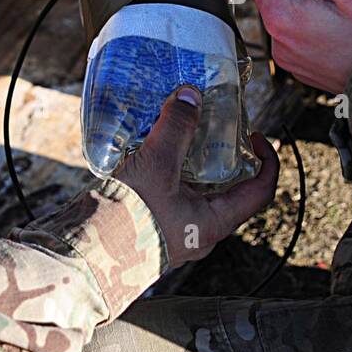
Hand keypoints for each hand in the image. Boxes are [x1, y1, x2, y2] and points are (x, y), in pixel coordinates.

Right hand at [113, 87, 279, 267]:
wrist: (83, 255)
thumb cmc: (126, 220)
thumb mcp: (156, 166)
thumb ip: (175, 128)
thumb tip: (190, 96)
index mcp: (213, 223)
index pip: (260, 192)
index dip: (267, 162)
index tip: (257, 137)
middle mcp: (198, 231)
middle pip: (225, 189)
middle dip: (221, 156)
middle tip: (211, 129)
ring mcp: (175, 232)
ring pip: (194, 191)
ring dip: (189, 162)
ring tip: (176, 134)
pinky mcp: (150, 228)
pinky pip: (169, 196)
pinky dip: (166, 172)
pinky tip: (148, 152)